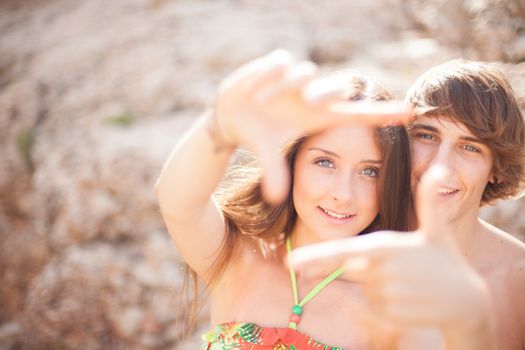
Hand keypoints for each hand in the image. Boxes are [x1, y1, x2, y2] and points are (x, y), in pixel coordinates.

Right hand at [214, 50, 410, 202]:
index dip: (381, 114)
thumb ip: (274, 173)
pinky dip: (268, 73)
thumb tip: (275, 198)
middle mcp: (309, 97)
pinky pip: (281, 62)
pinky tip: (254, 88)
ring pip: (303, 72)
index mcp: (315, 117)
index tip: (409, 112)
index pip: (356, 115)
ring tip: (260, 101)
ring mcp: (294, 80)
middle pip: (334, 89)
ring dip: (282, 87)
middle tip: (309, 101)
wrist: (231, 115)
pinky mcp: (276, 66)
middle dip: (327, 91)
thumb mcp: (267, 153)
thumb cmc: (257, 134)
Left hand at [290, 166, 493, 337]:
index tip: (292, 263)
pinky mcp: (390, 315)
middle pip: (346, 269)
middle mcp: (381, 271)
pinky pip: (374, 304)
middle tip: (293, 267)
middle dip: (319, 267)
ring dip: (375, 282)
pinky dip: (384, 300)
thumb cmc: (447, 260)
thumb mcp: (437, 229)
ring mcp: (385, 295)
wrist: (467, 301)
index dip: (317, 257)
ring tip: (406, 279)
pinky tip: (407, 296)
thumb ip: (428, 200)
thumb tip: (439, 168)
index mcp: (387, 247)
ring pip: (364, 286)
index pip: (344, 252)